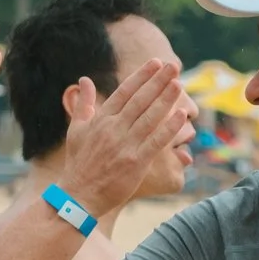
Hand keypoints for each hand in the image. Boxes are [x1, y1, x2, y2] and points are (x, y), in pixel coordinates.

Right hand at [62, 58, 194, 214]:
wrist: (78, 196)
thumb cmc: (79, 163)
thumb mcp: (76, 130)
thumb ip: (83, 104)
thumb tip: (84, 79)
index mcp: (101, 120)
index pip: (125, 92)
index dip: (142, 76)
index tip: (156, 63)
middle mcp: (114, 129)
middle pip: (140, 100)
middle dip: (158, 81)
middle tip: (173, 66)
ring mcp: (125, 145)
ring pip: (150, 117)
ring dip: (166, 99)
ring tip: (179, 84)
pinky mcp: (136, 162)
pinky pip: (156, 141)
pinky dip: (169, 128)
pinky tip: (182, 116)